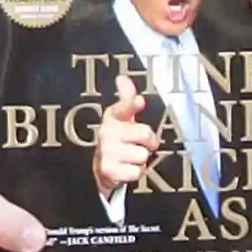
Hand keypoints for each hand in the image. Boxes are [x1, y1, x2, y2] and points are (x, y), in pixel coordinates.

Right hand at [92, 71, 159, 194]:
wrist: (103, 167)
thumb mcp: (122, 119)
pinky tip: (126, 169)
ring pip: (142, 154)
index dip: (132, 104)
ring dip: (140, 159)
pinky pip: (136, 171)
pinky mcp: (108, 170)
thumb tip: (122, 78)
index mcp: (112, 117)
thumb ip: (126, 98)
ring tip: (130, 158)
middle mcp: (107, 132)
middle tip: (139, 144)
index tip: (139, 101)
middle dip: (147, 142)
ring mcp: (106, 151)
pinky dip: (134, 173)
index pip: (123, 107)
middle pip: (144, 133)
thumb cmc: (118, 140)